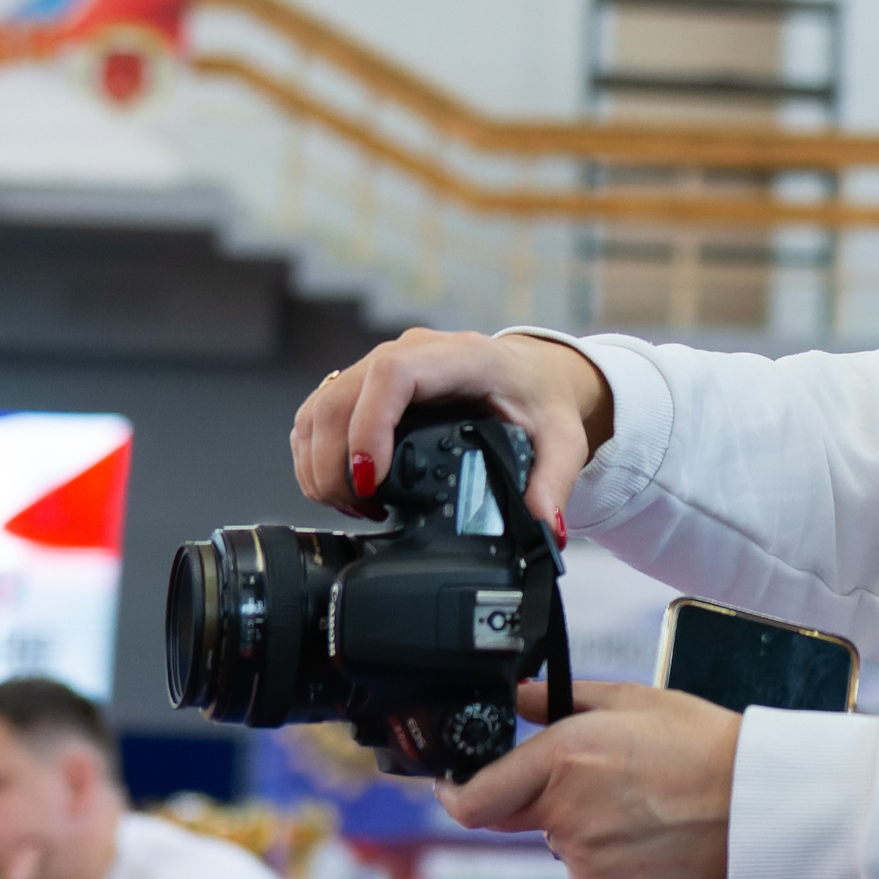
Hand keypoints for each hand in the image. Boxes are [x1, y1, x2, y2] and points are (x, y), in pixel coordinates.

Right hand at [291, 329, 611, 525]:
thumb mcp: (561, 439)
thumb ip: (554, 481)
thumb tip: (544, 525)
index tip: (369, 478)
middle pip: (341, 398)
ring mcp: (380, 365)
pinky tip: (343, 489)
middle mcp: (410, 353)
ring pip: (320, 408)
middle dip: (334, 463)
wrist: (531, 374)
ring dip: (319, 463)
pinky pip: (319, 414)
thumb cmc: (539, 397)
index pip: (392, 376)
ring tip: (354, 506)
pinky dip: (316, 455)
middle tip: (361, 509)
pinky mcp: (363, 386)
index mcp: (459, 358)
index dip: (369, 426)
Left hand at [438, 680, 739, 878]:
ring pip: (563, 847)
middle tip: (597, 785)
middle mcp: (564, 814)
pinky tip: (650, 839)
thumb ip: (559, 700)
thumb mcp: (632, 700)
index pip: (472, 799)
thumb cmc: (702, 745)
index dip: (455, 794)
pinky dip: (611, 863)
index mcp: (563, 758)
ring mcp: (584, 862)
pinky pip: (591, 878)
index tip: (456, 787)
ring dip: (585, 831)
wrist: (755, 804)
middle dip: (540, 801)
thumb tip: (517, 697)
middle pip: (518, 819)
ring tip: (642, 809)